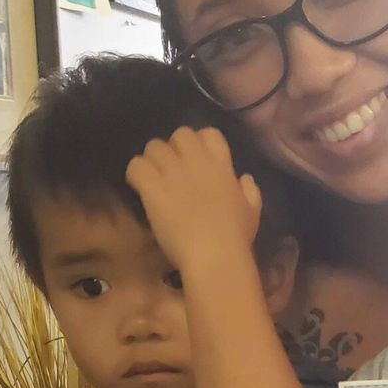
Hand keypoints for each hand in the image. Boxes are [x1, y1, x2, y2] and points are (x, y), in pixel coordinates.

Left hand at [125, 125, 260, 270]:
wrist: (214, 255)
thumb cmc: (236, 237)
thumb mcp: (252, 211)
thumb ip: (249, 191)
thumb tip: (244, 178)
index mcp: (221, 165)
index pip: (208, 133)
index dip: (199, 143)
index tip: (195, 159)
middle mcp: (196, 161)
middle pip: (179, 134)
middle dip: (174, 148)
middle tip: (171, 169)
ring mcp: (173, 172)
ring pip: (153, 146)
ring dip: (152, 160)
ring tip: (152, 178)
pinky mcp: (152, 187)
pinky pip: (136, 165)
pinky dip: (135, 173)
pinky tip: (139, 187)